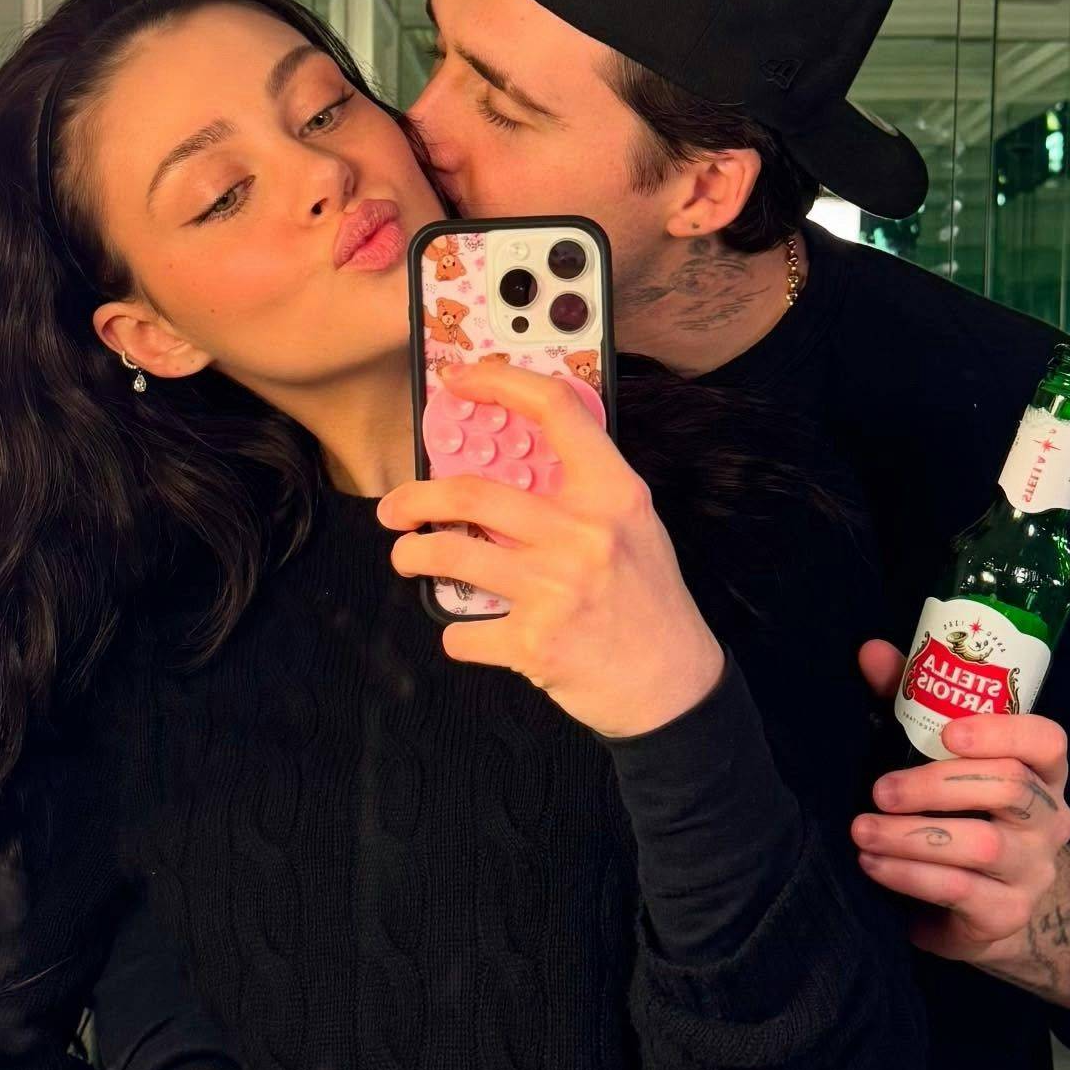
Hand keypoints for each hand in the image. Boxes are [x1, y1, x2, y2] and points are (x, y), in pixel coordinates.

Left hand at [380, 363, 723, 737]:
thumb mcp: (636, 529)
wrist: (673, 687)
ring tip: (409, 558)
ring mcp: (556, 588)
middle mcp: (582, 533)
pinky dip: (456, 635)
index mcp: (613, 494)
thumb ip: (585, 494)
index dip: (499, 382)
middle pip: (471, 492)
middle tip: (395, 508)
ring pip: (449, 554)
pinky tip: (470, 634)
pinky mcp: (534, 642)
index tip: (460, 382)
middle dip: (415, 498)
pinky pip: (463, 632)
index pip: (555, 410)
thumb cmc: (650, 605)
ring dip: (413, 555)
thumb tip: (514, 466)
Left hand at [849, 638, 1069, 964]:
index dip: (1002, 732)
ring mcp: (1033, 870)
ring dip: (912, 836)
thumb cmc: (954, 811)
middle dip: (935, 786)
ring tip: (862, 830)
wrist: (977, 907)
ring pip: (983, 845)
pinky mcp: (1007, 914)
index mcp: (1041, 771)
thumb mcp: (934, 755)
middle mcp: (1049, 818)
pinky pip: (960, 891)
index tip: (948, 733)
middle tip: (878, 789)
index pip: (1047, 741)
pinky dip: (909, 875)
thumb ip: (911, 702)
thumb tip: (871, 651)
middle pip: (1009, 789)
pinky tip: (872, 865)